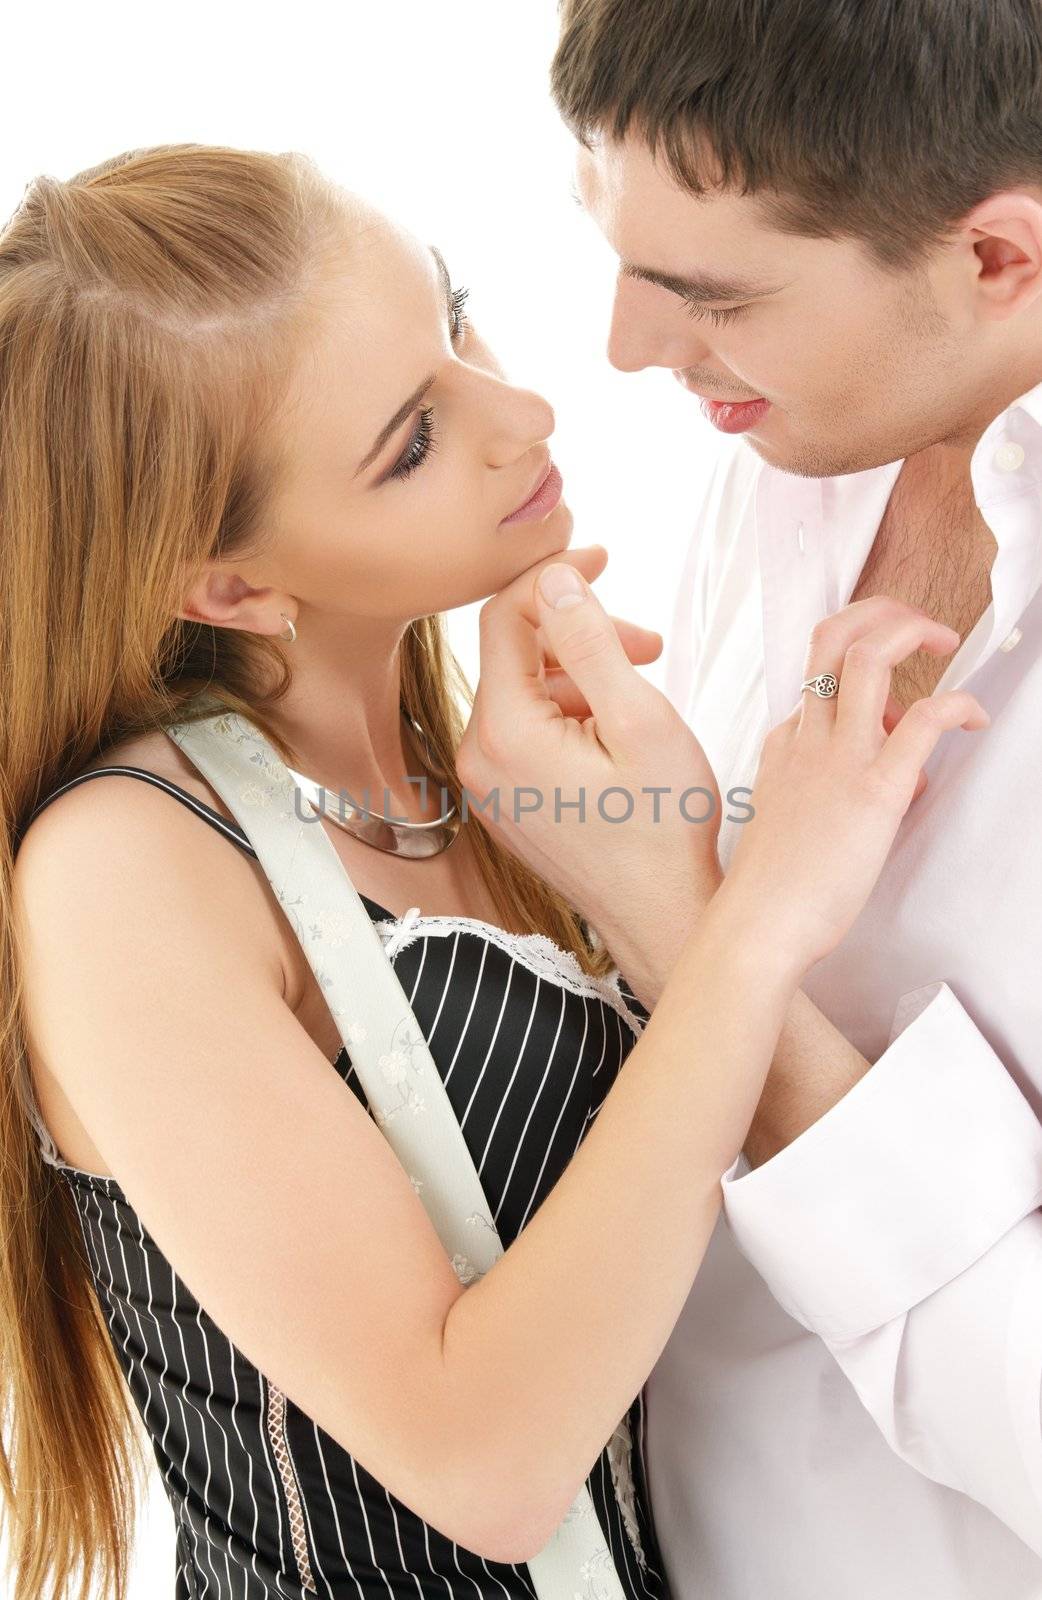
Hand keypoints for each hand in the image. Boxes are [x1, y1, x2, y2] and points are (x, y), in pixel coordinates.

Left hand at [456, 548, 723, 976]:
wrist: (660, 914)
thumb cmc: (663, 828)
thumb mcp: (639, 718)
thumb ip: (591, 639)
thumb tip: (555, 577)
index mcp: (503, 732)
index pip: (505, 617)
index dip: (554, 577)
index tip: (603, 559)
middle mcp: (477, 758)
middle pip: (516, 654)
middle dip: (580, 635)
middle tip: (647, 646)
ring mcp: (487, 784)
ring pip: (524, 692)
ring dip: (581, 675)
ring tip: (640, 697)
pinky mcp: (505, 801)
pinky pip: (525, 731)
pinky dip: (569, 714)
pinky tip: (616, 733)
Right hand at [715, 595, 989, 976]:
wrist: (757, 926)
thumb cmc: (771, 892)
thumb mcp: (789, 827)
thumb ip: (828, 795)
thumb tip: (894, 784)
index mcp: (783, 746)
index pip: (816, 683)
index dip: (859, 683)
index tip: (891, 714)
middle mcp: (807, 738)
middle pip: (832, 639)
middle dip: (880, 614)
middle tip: (916, 627)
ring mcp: (838, 758)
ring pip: (868, 657)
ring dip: (912, 630)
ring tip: (943, 641)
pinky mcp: (875, 789)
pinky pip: (923, 720)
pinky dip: (958, 704)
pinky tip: (974, 718)